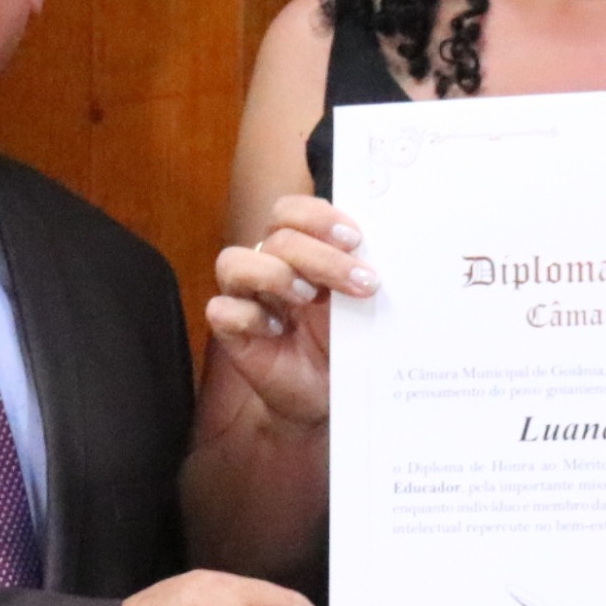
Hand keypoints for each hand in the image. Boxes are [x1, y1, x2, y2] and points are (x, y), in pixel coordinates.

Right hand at [203, 196, 372, 431]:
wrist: (333, 394)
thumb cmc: (347, 343)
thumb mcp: (363, 305)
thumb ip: (363, 273)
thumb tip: (385, 253)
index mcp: (301, 249)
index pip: (291, 211)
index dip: (318, 217)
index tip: (356, 240)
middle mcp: (270, 266)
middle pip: (277, 237)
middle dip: (323, 257)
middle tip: (362, 283)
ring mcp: (247, 298)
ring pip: (234, 262)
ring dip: (276, 275)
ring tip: (310, 298)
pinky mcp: (233, 333)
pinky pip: (221, 310)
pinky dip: (248, 316)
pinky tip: (276, 331)